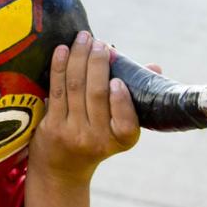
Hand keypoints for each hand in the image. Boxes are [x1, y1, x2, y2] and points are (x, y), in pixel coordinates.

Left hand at [28, 31, 140, 184]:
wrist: (62, 168)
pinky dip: (59, 67)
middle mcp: (97, 139)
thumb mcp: (120, 125)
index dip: (121, 101)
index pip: (126, 122)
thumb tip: (154, 67)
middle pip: (95, 94)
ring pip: (75, 88)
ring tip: (82, 38)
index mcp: (122, 139)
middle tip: (98, 42)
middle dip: (96, 63)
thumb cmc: (97, 138)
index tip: (117, 79)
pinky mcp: (51, 126)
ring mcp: (72, 133)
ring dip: (78, 58)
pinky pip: (57, 90)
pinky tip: (62, 50)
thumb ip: (136, 96)